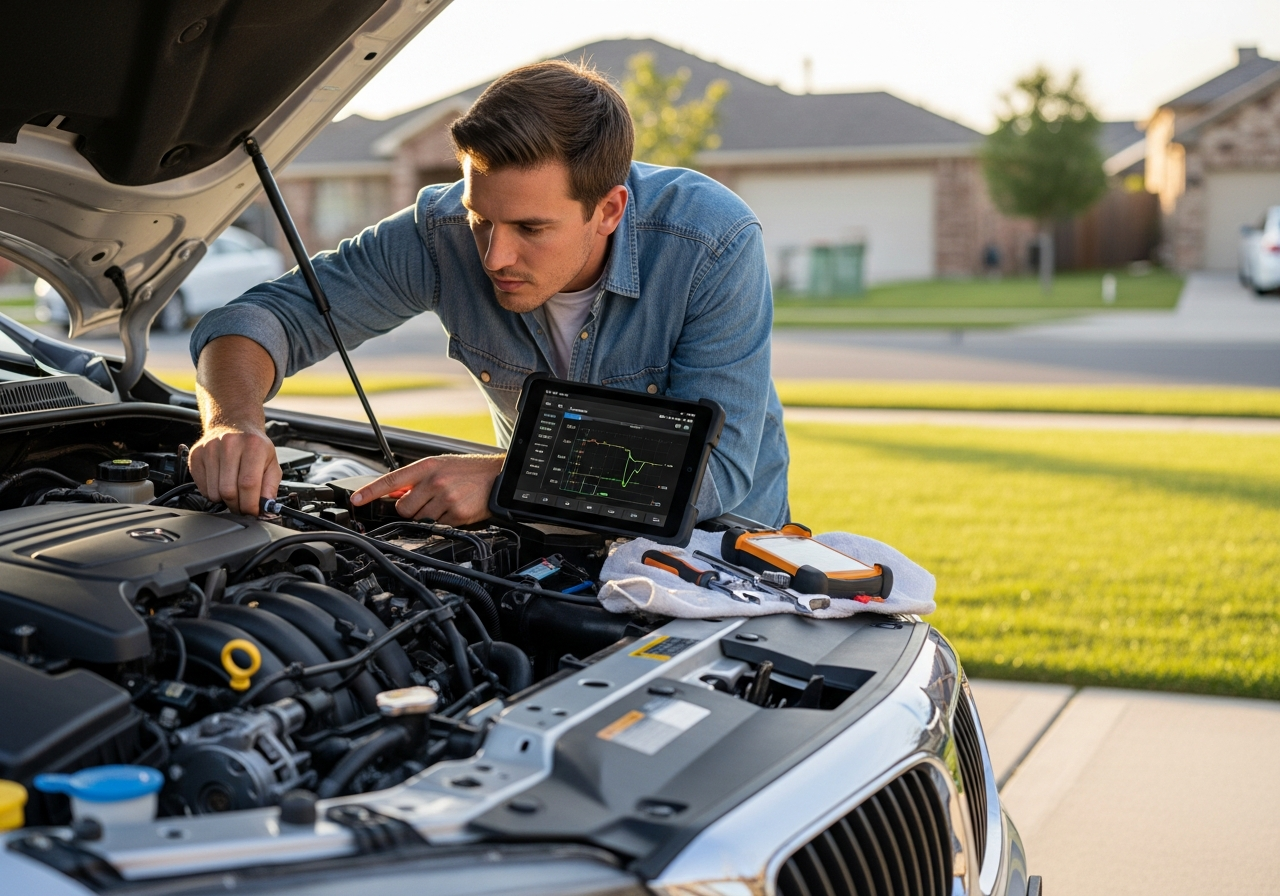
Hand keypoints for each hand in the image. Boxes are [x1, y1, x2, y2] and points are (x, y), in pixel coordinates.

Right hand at [188, 424, 281, 515]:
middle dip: (237, 506)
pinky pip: (202, 488)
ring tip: (233, 491)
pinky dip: (212, 493)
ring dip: (224, 500)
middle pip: (228, 491)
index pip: (248, 484)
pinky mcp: (196, 455)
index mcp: (252, 446)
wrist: (234, 425)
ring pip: (214, 492)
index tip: (253, 512)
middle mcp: (229, 444)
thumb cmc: (254, 447)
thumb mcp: (271, 463)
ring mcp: (209, 448)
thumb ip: (271, 487)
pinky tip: (221, 482)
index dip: (251, 505)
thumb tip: (266, 508)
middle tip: (243, 506)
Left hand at [351, 454, 502, 524]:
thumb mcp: (440, 467)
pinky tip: (454, 510)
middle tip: (425, 502)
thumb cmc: (468, 471)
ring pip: (419, 520)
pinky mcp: (457, 515)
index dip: (370, 491)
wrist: (498, 476)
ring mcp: (446, 499)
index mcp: (427, 467)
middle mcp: (435, 482)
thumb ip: (416, 480)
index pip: (391, 480)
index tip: (355, 500)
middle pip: (403, 508)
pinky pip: (438, 527)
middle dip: (409, 509)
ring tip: (444, 504)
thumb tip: (393, 493)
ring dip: (427, 517)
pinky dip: (443, 523)